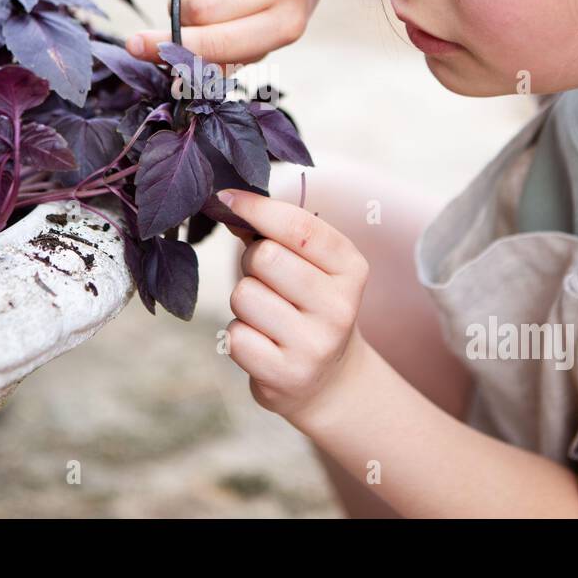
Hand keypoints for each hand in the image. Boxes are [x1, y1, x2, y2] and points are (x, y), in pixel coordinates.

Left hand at [217, 187, 370, 426]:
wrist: (327, 379)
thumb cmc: (306, 306)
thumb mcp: (310, 267)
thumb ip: (274, 233)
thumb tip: (226, 203)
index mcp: (351, 268)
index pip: (299, 226)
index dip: (256, 207)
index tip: (225, 197)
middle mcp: (340, 307)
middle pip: (264, 257)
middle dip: (251, 262)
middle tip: (264, 279)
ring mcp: (316, 344)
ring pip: (244, 295)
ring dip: (244, 303)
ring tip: (267, 315)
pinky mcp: (288, 375)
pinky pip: (235, 337)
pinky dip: (239, 336)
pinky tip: (262, 343)